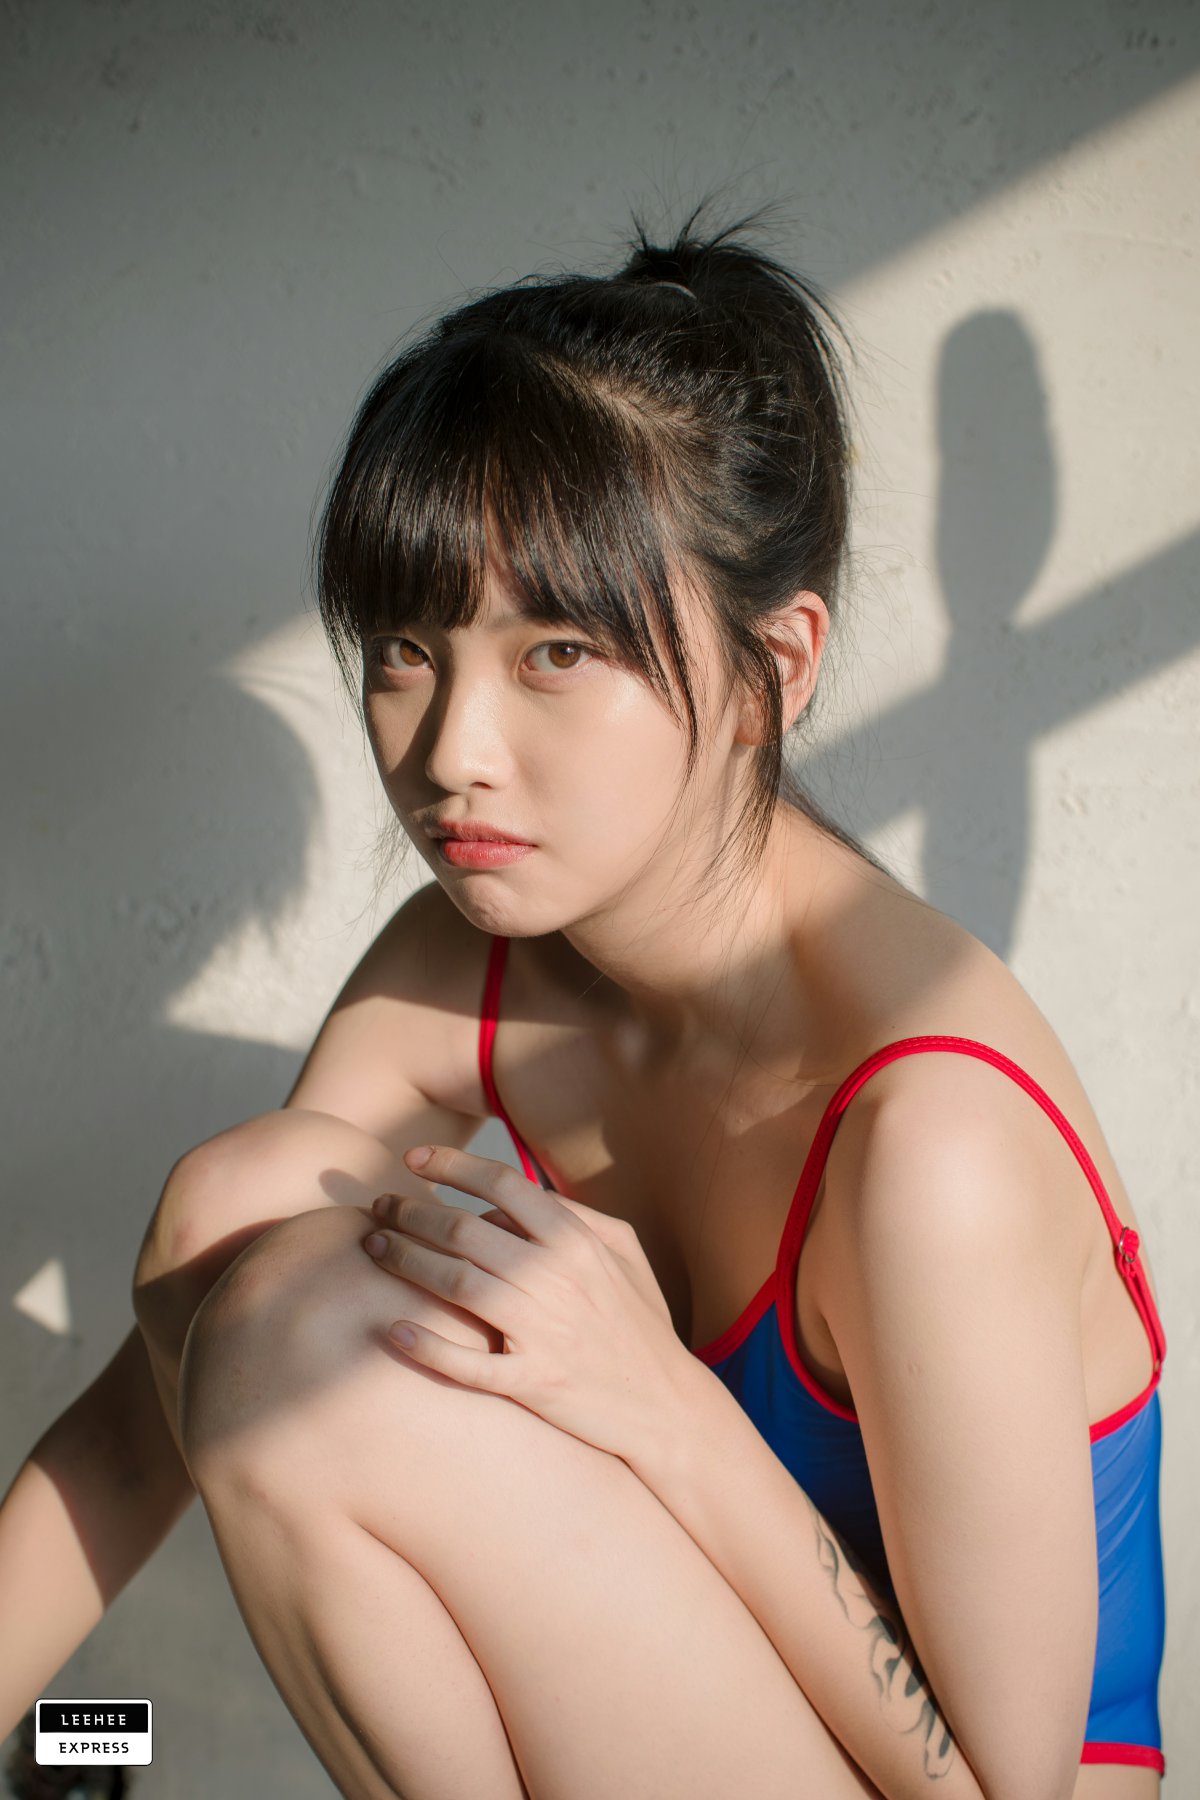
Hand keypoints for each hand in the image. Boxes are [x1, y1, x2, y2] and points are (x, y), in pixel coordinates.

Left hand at [360, 1144, 693, 1465]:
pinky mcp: (534, 1383)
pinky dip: (429, 1346)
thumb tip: (513, 1195)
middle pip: (464, 1229)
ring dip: (404, 1260)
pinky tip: (394, 1329)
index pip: (503, 1184)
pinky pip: (470, 1363)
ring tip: (372, 1248)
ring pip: (456, 1283)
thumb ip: (574, 1215)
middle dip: (410, 1212)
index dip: (452, 1165)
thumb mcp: (624, 1254)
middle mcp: (556, 1277)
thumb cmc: (639, 1323)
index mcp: (576, 1241)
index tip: (412, 1159)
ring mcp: (544, 1331)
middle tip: (377, 1208)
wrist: (667, 1406)